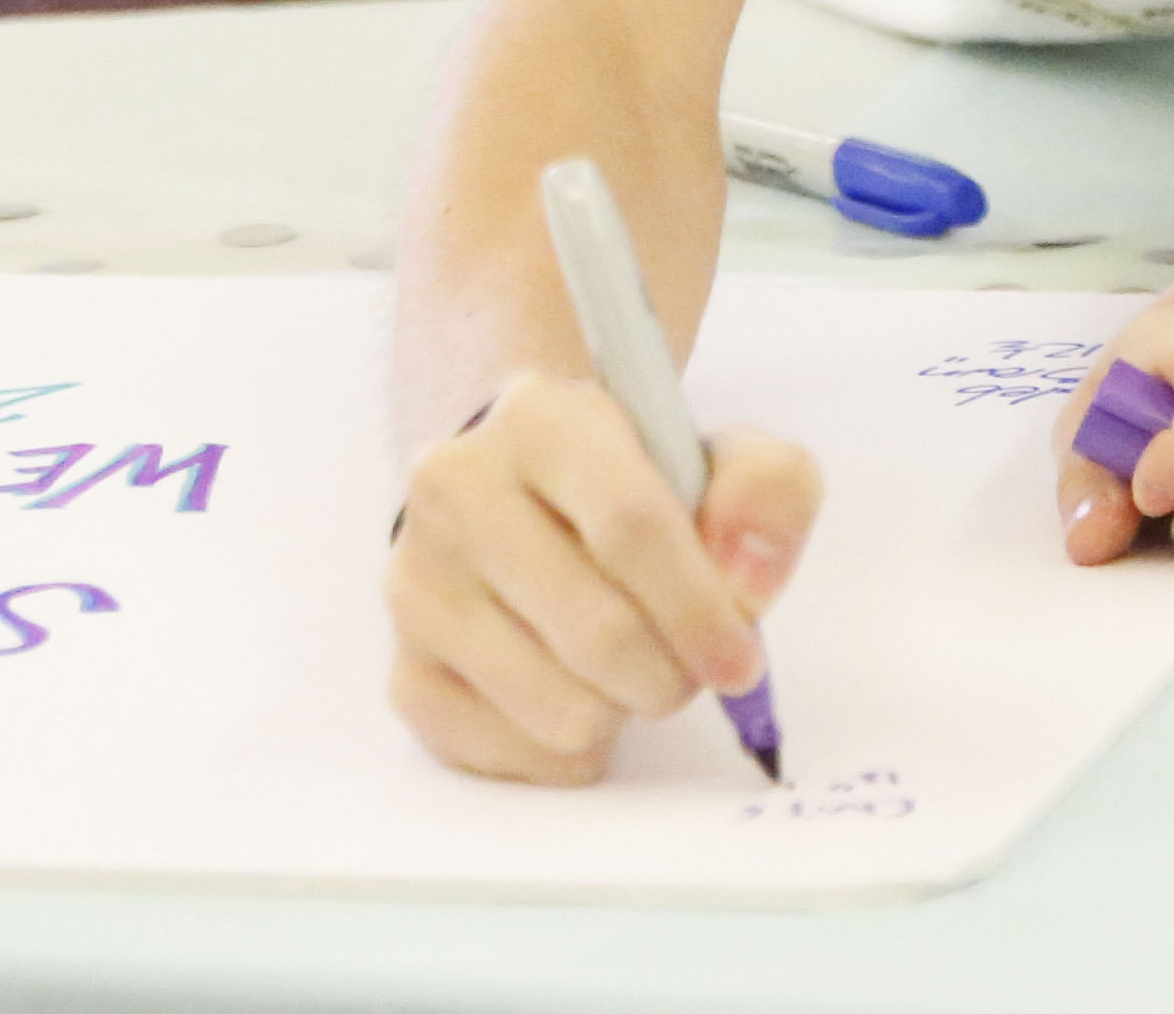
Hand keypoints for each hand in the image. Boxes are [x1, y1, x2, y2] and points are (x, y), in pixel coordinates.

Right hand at [385, 371, 817, 785]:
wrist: (525, 498)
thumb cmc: (637, 483)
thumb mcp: (721, 455)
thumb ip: (768, 493)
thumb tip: (745, 586)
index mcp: (539, 418)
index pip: (631, 525)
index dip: (702, 609)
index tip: (743, 661)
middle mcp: (453, 491)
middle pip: (598, 631)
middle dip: (673, 674)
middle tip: (691, 668)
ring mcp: (417, 585)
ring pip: (560, 709)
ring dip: (623, 712)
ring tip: (627, 667)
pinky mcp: (405, 669)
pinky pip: (515, 756)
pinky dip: (570, 748)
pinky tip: (576, 690)